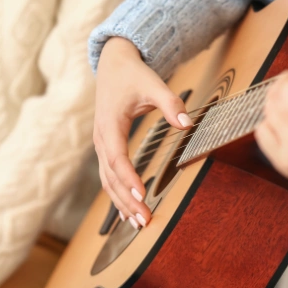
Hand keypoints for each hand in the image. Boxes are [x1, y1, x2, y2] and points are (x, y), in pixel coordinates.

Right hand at [95, 37, 192, 226]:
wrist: (113, 64)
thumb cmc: (132, 75)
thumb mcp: (153, 84)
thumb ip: (171, 104)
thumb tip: (187, 123)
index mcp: (110, 124)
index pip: (116, 157)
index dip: (128, 178)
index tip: (142, 195)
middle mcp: (101, 138)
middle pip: (110, 176)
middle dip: (126, 200)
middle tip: (144, 220)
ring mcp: (100, 145)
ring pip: (106, 181)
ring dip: (120, 203)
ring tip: (138, 224)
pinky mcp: (105, 148)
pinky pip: (108, 176)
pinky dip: (117, 196)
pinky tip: (128, 212)